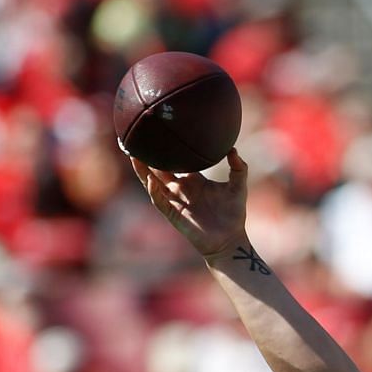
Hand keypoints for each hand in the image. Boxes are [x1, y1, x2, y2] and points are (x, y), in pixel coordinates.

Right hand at [130, 148, 251, 260]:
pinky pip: (160, 201)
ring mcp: (175, 201)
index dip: (167, 150)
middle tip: (136, 138)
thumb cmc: (233, 214)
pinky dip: (154, 191)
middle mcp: (181, 189)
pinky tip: (150, 180)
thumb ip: (238, 168)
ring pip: (153, 183)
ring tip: (133, 155)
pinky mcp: (173, 215)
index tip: (160, 132)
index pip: (176, 161)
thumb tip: (233, 149)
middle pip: (158, 169)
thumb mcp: (238, 187)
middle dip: (147, 156)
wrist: (230, 239)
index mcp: (193, 180)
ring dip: (143, 171)